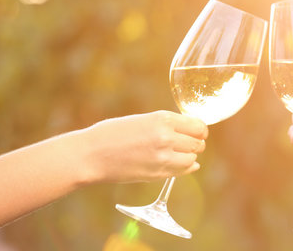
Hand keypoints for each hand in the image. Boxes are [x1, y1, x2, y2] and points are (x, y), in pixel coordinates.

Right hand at [76, 110, 207, 183]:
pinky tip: (179, 164)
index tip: (198, 132)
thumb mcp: (142, 120)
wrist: (91, 154)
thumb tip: (191, 133)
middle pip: (198, 143)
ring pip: (192, 159)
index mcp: (163, 119)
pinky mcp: (157, 174)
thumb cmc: (113, 133)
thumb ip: (166, 125)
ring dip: (189, 157)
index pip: (198, 126)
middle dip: (197, 144)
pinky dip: (185, 168)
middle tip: (191, 144)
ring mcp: (162, 157)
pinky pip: (182, 171)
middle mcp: (166, 137)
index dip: (200, 130)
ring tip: (179, 154)